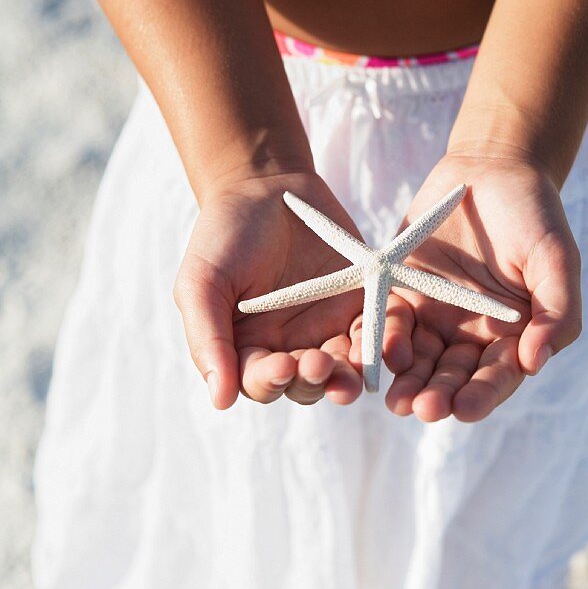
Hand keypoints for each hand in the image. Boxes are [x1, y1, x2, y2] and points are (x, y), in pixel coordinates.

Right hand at [173, 170, 365, 408]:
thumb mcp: (201, 282)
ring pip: (343, 370)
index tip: (279, 366)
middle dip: (313, 381)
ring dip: (348, 378)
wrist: (265, 187)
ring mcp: (327, 331)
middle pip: (306, 386)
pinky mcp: (360, 307)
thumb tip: (220, 401)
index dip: (270, 382)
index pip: (260, 383)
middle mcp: (289, 349)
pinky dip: (382, 345)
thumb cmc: (224, 236)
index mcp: (248, 350)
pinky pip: (376, 335)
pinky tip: (385, 347)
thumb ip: (208, 339)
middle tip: (318, 365)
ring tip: (350, 375)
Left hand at [383, 153, 581, 421]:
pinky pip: (391, 325)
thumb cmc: (535, 217)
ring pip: (419, 362)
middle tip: (424, 409)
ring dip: (408, 383)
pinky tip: (381, 355)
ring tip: (397, 402)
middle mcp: (471, 338)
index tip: (465, 409)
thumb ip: (556, 311)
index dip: (482, 395)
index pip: (497, 377)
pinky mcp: (403, 296)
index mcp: (513, 337)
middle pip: (453, 378)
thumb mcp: (557, 260)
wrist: (492, 170)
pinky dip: (385, 341)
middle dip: (439, 396)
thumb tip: (535, 363)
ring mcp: (435, 319)